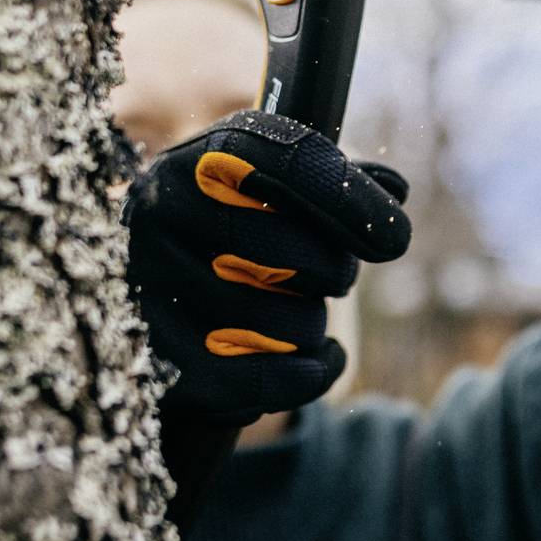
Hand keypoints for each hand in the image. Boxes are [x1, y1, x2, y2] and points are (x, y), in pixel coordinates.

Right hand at [126, 109, 411, 425]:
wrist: (145, 294)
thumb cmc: (227, 234)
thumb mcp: (269, 193)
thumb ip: (332, 183)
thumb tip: (394, 190)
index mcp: (198, 159)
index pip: (287, 163)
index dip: (351, 200)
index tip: (395, 239)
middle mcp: (161, 211)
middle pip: (291, 251)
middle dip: (332, 272)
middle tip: (329, 277)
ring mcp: (149, 286)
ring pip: (285, 325)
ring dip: (312, 328)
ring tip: (292, 316)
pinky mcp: (155, 359)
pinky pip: (266, 380)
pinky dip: (309, 375)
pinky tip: (316, 362)